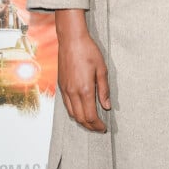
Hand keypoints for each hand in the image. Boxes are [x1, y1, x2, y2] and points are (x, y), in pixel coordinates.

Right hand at [55, 9, 110, 132]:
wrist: (71, 40)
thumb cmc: (88, 51)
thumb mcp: (102, 69)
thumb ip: (104, 90)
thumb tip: (106, 106)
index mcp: (85, 89)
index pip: (90, 116)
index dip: (97, 125)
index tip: (104, 127)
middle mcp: (73, 92)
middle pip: (80, 118)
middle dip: (90, 126)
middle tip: (99, 128)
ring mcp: (65, 90)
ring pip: (72, 113)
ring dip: (81, 121)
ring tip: (91, 122)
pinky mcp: (61, 86)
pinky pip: (66, 105)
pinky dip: (74, 112)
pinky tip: (81, 110)